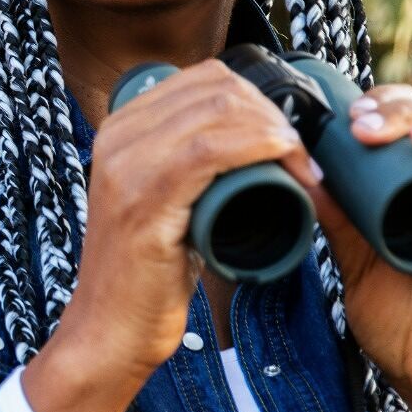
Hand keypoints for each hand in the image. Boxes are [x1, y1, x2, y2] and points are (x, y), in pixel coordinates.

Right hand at [22, 59, 319, 411]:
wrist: (108, 334)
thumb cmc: (147, 274)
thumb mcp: (161, 200)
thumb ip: (186, 165)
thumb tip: (246, 139)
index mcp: (121, 127)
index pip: (203, 78)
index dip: (258, 96)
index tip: (289, 135)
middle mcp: (116, 137)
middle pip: (214, 89)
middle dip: (273, 113)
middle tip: (303, 156)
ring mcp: (124, 168)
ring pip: (216, 113)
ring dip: (275, 131)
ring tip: (302, 166)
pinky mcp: (141, 203)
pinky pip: (207, 153)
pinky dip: (256, 147)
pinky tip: (283, 159)